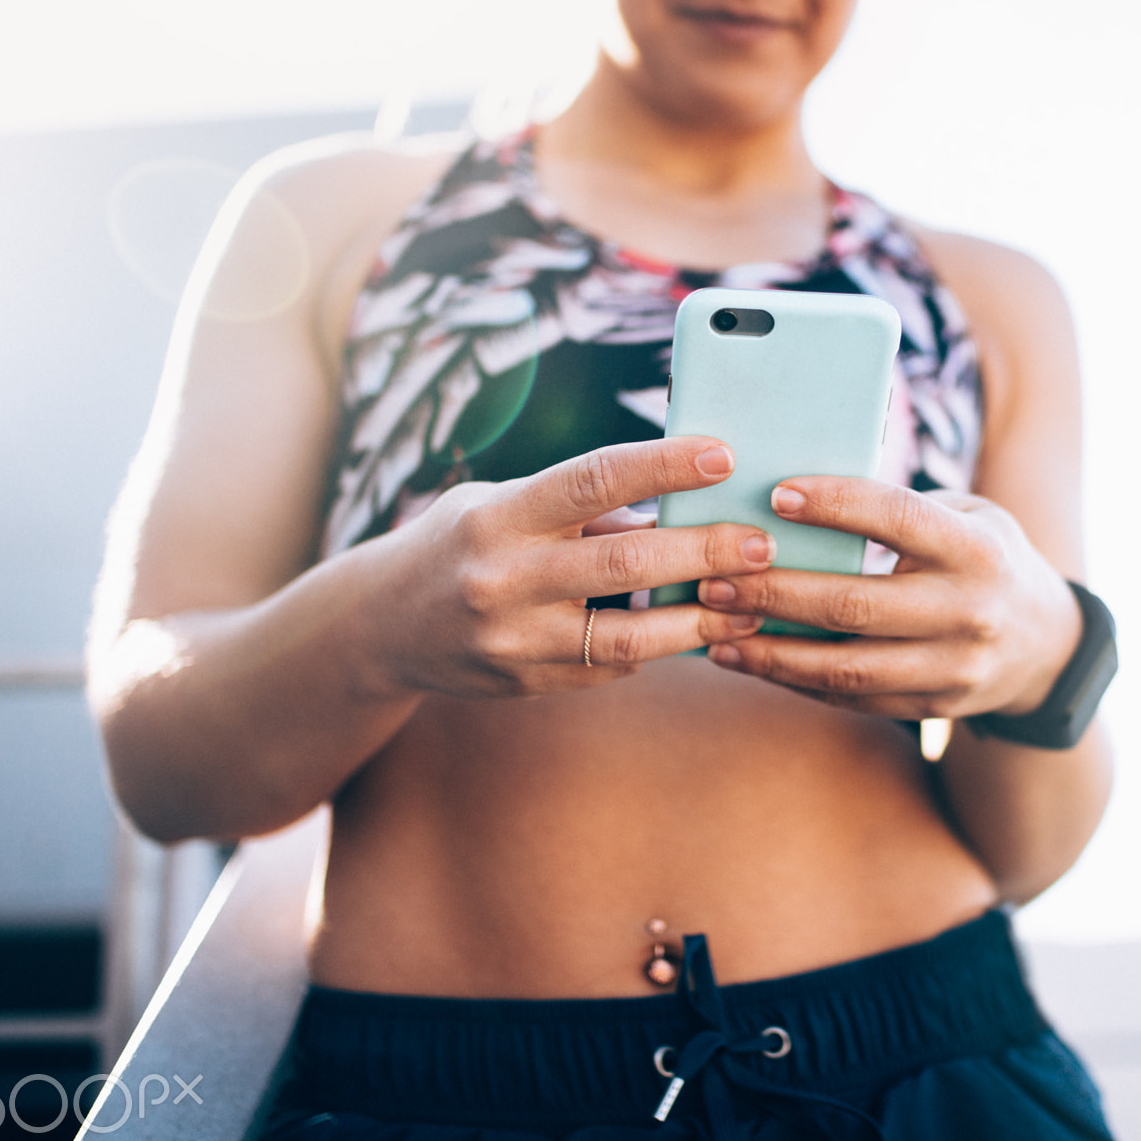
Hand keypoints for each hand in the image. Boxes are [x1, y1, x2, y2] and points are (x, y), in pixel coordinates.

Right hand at [368, 437, 771, 697]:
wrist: (378, 627)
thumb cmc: (460, 544)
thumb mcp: (502, 506)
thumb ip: (582, 508)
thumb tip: (680, 501)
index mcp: (498, 516)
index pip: (591, 479)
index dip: (662, 466)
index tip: (723, 456)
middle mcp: (502, 579)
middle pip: (624, 563)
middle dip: (703, 551)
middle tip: (763, 543)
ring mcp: (514, 640)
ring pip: (628, 638)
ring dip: (699, 621)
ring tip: (752, 604)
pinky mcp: (526, 684)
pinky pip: (610, 668)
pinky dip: (659, 648)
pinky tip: (699, 632)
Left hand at [694, 477, 1081, 718]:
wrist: (1046, 646)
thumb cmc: (984, 558)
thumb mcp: (968, 516)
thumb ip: (900, 510)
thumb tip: (793, 499)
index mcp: (977, 549)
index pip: (898, 518)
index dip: (836, 505)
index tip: (777, 493)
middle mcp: (969, 612)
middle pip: (854, 604)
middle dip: (774, 592)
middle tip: (714, 578)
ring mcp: (953, 669)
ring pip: (845, 666)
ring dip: (770, 651)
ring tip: (714, 629)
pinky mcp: (932, 708)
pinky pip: (851, 697)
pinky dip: (793, 680)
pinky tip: (747, 660)